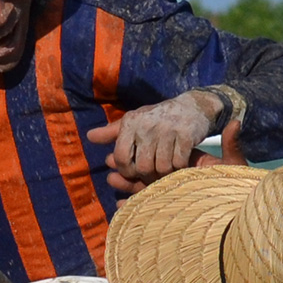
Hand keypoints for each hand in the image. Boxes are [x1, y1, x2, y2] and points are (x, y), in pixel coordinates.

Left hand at [86, 89, 223, 193]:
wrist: (193, 106)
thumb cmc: (158, 117)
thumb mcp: (135, 121)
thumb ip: (111, 132)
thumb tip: (89, 137)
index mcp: (131, 122)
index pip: (121, 157)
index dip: (126, 171)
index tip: (134, 172)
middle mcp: (147, 126)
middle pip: (142, 167)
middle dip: (147, 176)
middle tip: (152, 174)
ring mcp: (168, 131)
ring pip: (161, 168)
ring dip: (164, 173)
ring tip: (166, 169)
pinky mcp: (186, 136)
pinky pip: (179, 163)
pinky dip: (179, 167)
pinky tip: (179, 162)